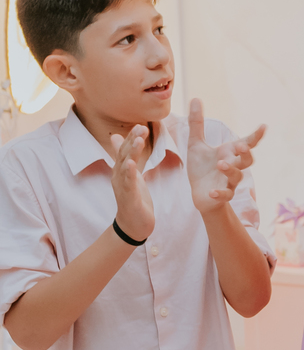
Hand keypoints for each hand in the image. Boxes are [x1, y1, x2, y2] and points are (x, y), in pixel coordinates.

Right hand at [109, 125, 154, 240]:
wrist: (133, 224)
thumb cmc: (133, 197)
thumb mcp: (130, 173)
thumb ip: (125, 156)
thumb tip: (116, 137)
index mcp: (121, 169)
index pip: (126, 150)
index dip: (132, 137)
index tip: (140, 125)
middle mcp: (119, 176)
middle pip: (125, 155)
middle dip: (132, 140)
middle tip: (141, 127)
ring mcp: (122, 186)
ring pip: (126, 167)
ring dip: (131, 153)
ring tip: (138, 140)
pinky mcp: (128, 197)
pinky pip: (128, 184)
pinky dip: (129, 173)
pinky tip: (132, 164)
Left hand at [187, 98, 265, 217]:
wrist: (200, 194)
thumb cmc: (201, 168)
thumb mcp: (196, 144)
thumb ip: (197, 123)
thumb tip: (195, 98)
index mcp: (229, 152)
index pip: (247, 143)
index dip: (256, 136)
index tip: (264, 126)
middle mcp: (233, 166)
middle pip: (248, 160)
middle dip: (247, 154)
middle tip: (241, 146)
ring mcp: (229, 182)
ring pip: (237, 176)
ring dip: (231, 170)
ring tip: (220, 164)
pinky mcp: (221, 195)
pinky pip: (225, 195)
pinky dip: (220, 193)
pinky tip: (212, 192)